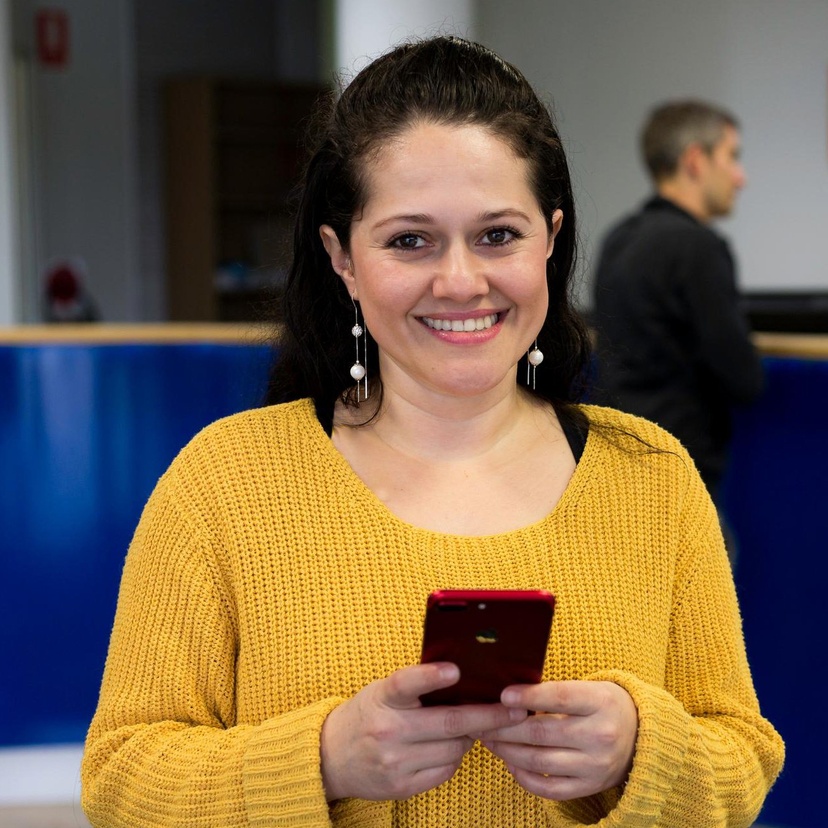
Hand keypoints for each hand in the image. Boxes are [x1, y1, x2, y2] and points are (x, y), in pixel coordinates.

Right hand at [320, 662, 527, 800]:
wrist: (331, 756)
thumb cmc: (367, 713)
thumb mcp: (382, 691)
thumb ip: (415, 685)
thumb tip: (465, 677)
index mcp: (382, 697)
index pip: (406, 682)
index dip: (431, 676)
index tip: (456, 670)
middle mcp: (387, 730)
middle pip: (448, 722)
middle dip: (488, 716)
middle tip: (516, 711)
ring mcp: (394, 761)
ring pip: (454, 749)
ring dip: (471, 736)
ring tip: (474, 725)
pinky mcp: (401, 786)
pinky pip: (445, 770)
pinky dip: (456, 757)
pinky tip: (451, 746)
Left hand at [479, 680, 636, 800]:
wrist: (641, 737)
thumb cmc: (603, 705)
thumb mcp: (589, 688)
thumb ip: (555, 691)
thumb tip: (509, 693)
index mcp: (600, 703)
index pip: (559, 697)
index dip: (528, 696)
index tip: (502, 695)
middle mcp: (600, 736)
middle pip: (541, 732)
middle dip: (504, 727)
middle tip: (480, 721)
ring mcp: (595, 766)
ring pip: (539, 761)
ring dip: (507, 751)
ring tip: (488, 740)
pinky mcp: (589, 787)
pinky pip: (549, 788)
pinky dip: (525, 778)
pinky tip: (510, 764)